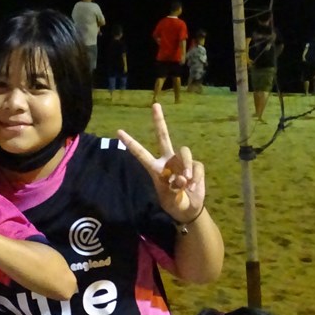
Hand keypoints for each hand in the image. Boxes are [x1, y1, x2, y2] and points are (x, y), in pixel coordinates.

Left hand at [118, 104, 205, 221]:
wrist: (188, 209)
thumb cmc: (173, 203)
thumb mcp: (169, 199)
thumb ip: (174, 188)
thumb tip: (182, 178)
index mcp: (155, 168)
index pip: (140, 153)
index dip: (130, 143)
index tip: (118, 131)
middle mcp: (167, 160)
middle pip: (163, 137)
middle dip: (159, 121)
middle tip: (154, 105)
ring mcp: (182, 162)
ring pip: (184, 152)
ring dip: (187, 166)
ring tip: (185, 183)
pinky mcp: (195, 166)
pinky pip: (197, 167)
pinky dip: (196, 178)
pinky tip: (193, 187)